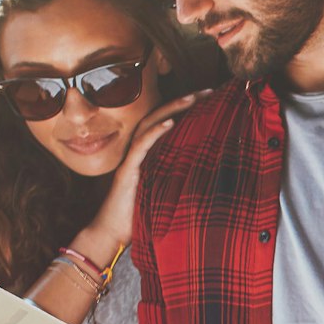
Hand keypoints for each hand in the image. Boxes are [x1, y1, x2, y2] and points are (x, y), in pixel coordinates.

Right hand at [77, 93, 204, 250]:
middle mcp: (140, 152)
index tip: (212, 99)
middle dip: (185, 101)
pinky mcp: (127, 171)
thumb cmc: (138, 216)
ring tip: (193, 97)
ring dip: (172, 108)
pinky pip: (142, 146)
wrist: (111, 234)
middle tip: (209, 90)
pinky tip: (171, 122)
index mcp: (149, 154)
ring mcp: (132, 159)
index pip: (169, 123)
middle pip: (162, 116)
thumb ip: (179, 178)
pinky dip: (156, 132)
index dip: (188, 109)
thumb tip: (210, 173)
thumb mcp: (165, 192)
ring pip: (151, 124)